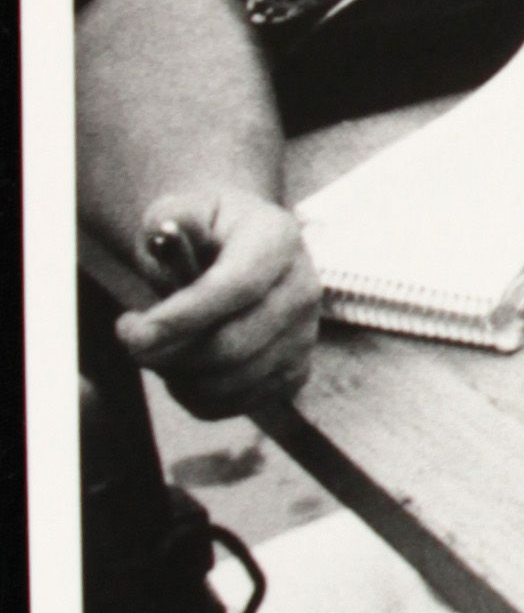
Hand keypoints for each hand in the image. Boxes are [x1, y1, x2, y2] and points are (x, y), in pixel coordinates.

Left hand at [110, 187, 319, 416]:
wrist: (236, 249)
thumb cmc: (202, 232)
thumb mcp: (182, 208)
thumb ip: (173, 216)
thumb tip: (170, 232)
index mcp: (278, 239)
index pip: (237, 287)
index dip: (182, 317)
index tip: (132, 331)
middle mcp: (303, 288)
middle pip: (233, 345)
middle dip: (167, 353)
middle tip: (131, 339)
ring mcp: (304, 334)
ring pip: (232, 382)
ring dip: (178, 376)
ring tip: (157, 350)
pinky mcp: (295, 370)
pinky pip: (238, 403)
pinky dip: (197, 397)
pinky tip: (181, 368)